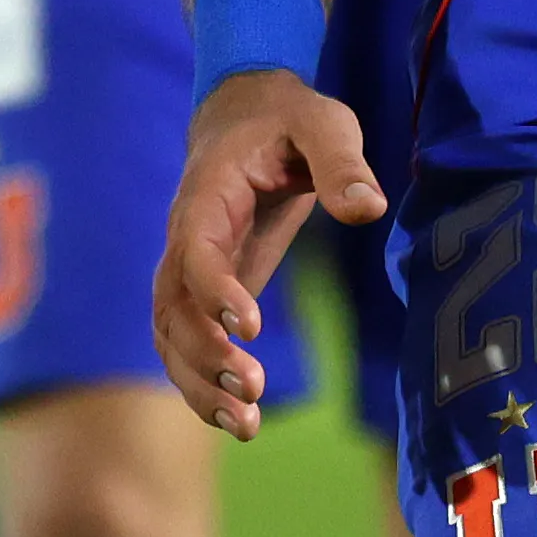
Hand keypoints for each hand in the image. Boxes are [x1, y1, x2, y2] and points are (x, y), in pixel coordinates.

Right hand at [154, 66, 383, 438]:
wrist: (248, 111)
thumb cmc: (288, 117)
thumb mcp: (323, 121)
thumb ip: (341, 161)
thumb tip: (367, 209)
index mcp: (208, 193)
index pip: (194, 248)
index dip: (215, 290)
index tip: (251, 327)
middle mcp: (186, 236)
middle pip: (171, 304)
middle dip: (203, 353)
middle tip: (252, 388)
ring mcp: (190, 267)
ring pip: (169, 334)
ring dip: (198, 383)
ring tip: (246, 424)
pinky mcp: (206, 291)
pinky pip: (185, 343)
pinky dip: (201, 385)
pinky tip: (239, 421)